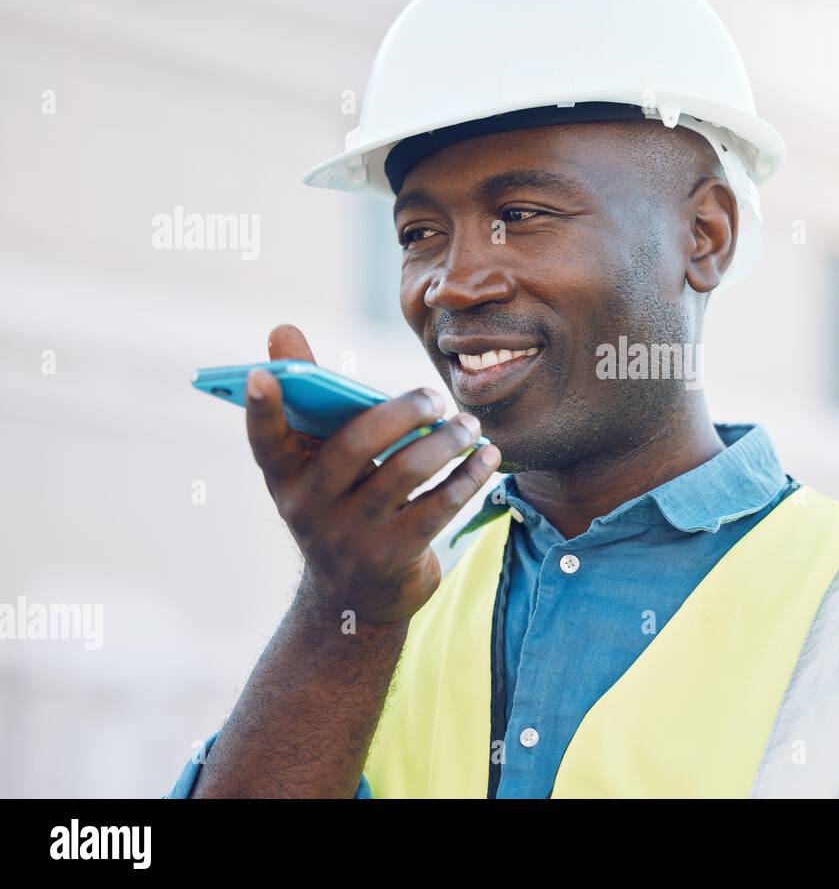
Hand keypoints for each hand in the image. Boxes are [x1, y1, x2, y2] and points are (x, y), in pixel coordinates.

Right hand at [244, 324, 500, 624]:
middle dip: (400, 412)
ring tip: (468, 424)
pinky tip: (487, 456)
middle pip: (354, 447)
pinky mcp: (393, 557)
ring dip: (445, 441)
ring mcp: (351, 536)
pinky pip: (438, 507)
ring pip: (404, 474)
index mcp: (285, 478)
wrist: (355, 599)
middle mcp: (309, 508)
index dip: (261, 410)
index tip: (262, 377)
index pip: (265, 441)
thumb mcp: (316, 464)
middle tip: (435, 395)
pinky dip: (468, 476)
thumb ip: (309, 398)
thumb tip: (281, 329)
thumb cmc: (339, 504)